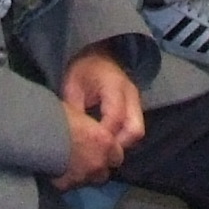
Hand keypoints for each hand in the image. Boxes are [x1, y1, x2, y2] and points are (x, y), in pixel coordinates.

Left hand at [59, 49, 142, 185]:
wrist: (97, 52)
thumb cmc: (82, 69)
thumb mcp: (72, 86)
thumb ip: (74, 111)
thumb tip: (71, 137)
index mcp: (115, 86)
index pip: (115, 119)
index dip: (103, 138)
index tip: (87, 150)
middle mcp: (131, 95)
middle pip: (135, 130)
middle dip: (117, 147)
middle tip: (96, 156)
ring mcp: (136, 101)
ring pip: (137, 133)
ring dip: (120, 145)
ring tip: (99, 153)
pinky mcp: (135, 108)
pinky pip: (133, 129)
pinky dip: (121, 140)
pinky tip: (105, 146)